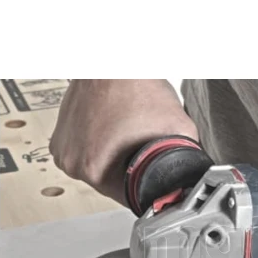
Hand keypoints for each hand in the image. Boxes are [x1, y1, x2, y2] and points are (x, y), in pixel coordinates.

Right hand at [50, 80, 197, 204]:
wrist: (112, 60)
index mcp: (92, 168)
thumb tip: (195, 178)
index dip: (146, 187)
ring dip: (117, 158)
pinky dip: (102, 145)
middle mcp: (71, 160)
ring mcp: (63, 147)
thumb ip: (187, 160)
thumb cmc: (136, 85)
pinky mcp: (62, 135)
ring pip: (101, 168)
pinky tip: (114, 128)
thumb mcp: (178, 129)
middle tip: (142, 146)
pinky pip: (88, 152)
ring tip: (127, 132)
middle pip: (113, 184)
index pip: (126, 197)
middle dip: (131, 171)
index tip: (153, 176)